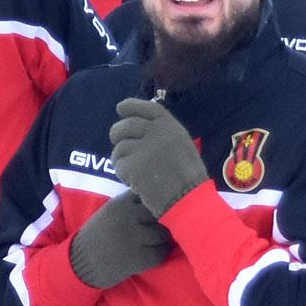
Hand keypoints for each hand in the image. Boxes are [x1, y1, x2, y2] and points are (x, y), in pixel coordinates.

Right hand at [68, 192, 170, 288]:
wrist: (79, 264)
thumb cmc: (97, 236)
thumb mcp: (110, 211)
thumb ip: (131, 204)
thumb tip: (160, 200)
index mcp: (120, 203)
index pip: (150, 194)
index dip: (156, 202)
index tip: (156, 209)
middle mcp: (128, 217)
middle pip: (161, 213)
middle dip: (164, 219)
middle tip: (161, 227)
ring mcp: (134, 238)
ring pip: (164, 234)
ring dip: (164, 238)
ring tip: (157, 241)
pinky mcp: (138, 258)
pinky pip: (161, 253)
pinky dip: (160, 254)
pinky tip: (153, 253)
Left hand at [109, 97, 209, 215]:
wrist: (189, 199)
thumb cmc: (188, 177)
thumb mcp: (181, 145)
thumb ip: (162, 133)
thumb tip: (139, 123)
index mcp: (170, 126)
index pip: (146, 108)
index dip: (131, 106)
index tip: (120, 108)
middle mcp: (156, 132)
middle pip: (126, 126)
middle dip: (117, 134)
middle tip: (119, 145)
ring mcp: (144, 148)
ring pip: (119, 148)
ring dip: (120, 159)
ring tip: (132, 172)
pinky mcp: (133, 166)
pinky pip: (119, 165)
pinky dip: (123, 175)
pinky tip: (134, 182)